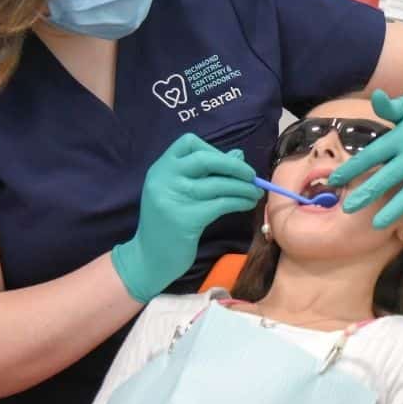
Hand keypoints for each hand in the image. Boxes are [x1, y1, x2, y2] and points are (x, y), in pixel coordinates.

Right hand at [113, 134, 262, 302]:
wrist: (148, 260)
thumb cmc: (166, 224)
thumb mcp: (178, 193)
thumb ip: (204, 173)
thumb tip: (238, 155)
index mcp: (160, 169)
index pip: (188, 143)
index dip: (213, 149)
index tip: (228, 162)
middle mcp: (163, 179)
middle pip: (205, 159)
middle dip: (234, 166)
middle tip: (251, 175)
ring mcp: (173, 198)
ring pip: (217, 184)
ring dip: (242, 187)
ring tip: (255, 193)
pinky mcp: (185, 220)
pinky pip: (220, 204)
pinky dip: (238, 202)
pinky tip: (246, 204)